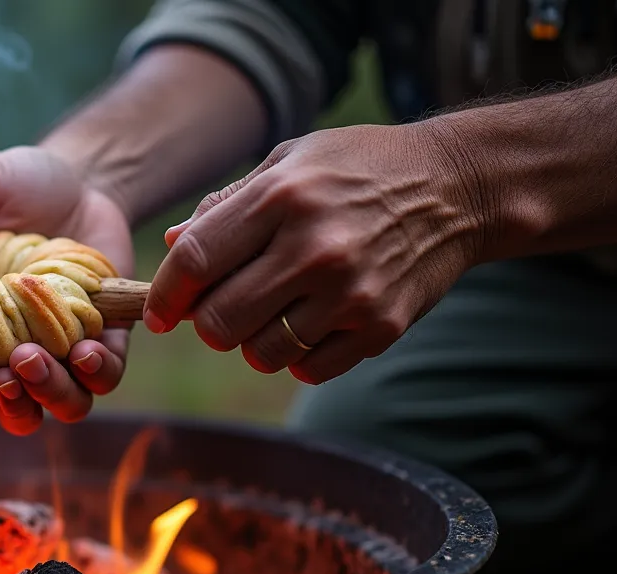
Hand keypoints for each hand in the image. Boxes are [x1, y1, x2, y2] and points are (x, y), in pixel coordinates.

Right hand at [0, 145, 134, 435]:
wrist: (84, 176)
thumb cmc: (15, 184)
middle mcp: (7, 350)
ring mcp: (58, 349)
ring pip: (52, 406)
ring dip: (40, 396)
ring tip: (28, 359)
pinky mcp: (106, 340)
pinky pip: (103, 378)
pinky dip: (93, 374)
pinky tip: (83, 350)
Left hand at [144, 122, 485, 383]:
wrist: (457, 187)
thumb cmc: (358, 168)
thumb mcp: (288, 162)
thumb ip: (227, 205)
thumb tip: (173, 245)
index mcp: (282, 198)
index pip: (196, 261)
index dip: (166, 295)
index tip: (159, 312)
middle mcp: (315, 248)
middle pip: (220, 321)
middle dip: (207, 323)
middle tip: (222, 307)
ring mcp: (350, 293)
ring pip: (260, 352)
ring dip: (252, 341)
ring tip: (271, 312)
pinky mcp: (380, 327)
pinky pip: (308, 368)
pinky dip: (296, 355)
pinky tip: (310, 323)